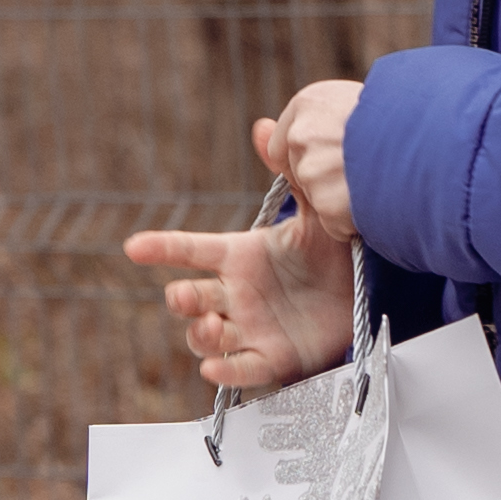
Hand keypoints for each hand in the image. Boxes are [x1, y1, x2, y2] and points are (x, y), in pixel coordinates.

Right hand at [124, 80, 372, 393]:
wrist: (367, 289)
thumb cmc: (333, 249)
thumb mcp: (316, 209)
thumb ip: (291, 172)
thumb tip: (268, 127)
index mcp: (239, 256)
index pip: (190, 250)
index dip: (161, 248)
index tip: (133, 247)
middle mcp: (236, 294)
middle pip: (191, 299)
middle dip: (180, 300)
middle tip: (182, 296)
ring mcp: (250, 328)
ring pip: (207, 336)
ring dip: (200, 335)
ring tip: (209, 328)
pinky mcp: (273, 358)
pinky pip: (241, 370)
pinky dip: (225, 372)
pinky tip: (214, 369)